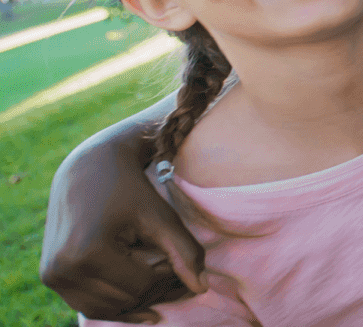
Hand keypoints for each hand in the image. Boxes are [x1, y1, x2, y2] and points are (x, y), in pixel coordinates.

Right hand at [41, 135, 204, 321]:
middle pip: (125, 300)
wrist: (88, 166)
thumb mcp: (160, 215)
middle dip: (154, 288)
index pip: (142, 286)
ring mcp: (52, 277)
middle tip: (170, 266)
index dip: (168, 275)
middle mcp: (62, 270)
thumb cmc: (129, 187)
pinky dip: (116, 304)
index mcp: (87, 253)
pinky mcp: (50, 278)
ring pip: (108, 308)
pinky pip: (89, 306)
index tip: (177, 255)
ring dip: (137, 298)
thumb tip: (201, 289)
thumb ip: (184, 252)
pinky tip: (140, 298)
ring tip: (155, 274)